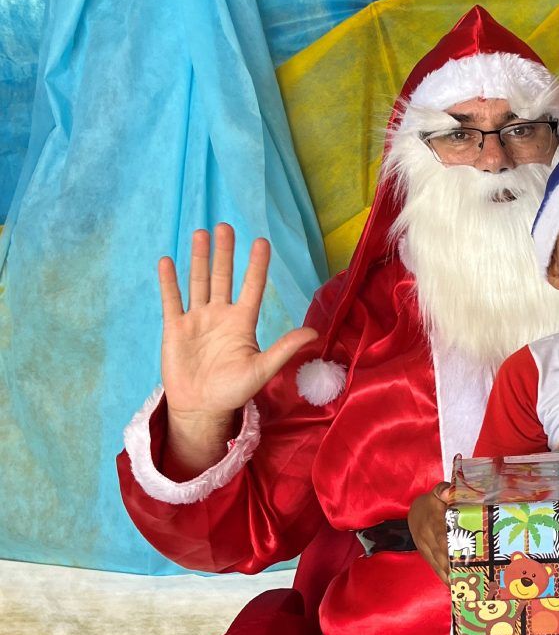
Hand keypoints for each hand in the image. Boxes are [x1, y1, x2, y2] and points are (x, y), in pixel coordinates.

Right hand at [159, 224, 317, 468]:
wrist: (202, 408)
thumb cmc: (234, 391)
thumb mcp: (262, 370)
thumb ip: (285, 349)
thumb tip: (315, 333)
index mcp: (243, 323)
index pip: (252, 287)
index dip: (256, 265)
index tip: (261, 241)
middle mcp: (221, 315)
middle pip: (223, 277)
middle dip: (224, 252)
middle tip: (225, 226)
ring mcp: (197, 319)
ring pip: (198, 282)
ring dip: (199, 258)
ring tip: (200, 233)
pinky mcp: (175, 328)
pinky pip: (172, 300)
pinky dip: (169, 282)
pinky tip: (168, 261)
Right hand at [409, 482, 452, 580]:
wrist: (415, 512)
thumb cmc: (432, 502)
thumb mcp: (437, 492)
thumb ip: (443, 491)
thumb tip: (447, 493)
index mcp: (431, 521)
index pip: (440, 534)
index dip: (447, 546)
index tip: (457, 556)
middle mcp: (427, 537)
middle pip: (439, 553)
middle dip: (451, 566)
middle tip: (464, 578)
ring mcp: (426, 548)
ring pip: (437, 563)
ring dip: (447, 576)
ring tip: (460, 588)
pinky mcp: (426, 555)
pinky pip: (434, 567)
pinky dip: (443, 577)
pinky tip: (452, 587)